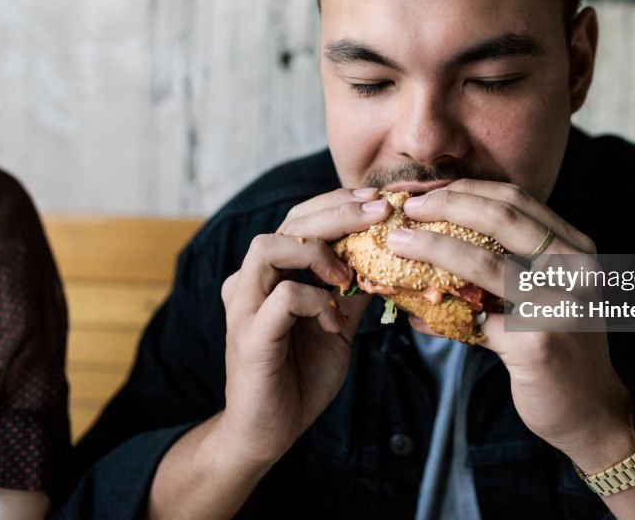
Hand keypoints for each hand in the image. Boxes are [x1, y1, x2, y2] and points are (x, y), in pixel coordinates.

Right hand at [217, 187, 390, 466]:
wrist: (268, 432)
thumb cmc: (300, 376)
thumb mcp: (338, 324)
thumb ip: (352, 291)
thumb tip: (389, 258)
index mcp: (271, 273)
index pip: (301, 218)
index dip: (339, 204)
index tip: (380, 201)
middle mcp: (251, 281)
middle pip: (289, 223)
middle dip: (338, 212)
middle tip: (379, 213)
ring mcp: (244, 306)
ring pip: (269, 247)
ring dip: (317, 252)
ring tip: (346, 275)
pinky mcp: (248, 335)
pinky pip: (282, 298)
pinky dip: (315, 301)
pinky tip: (332, 322)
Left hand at [386, 180, 634, 469]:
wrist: (592, 412)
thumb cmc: (562, 348)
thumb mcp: (546, 294)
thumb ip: (508, 265)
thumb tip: (437, 236)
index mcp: (577, 249)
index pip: (518, 200)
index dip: (469, 189)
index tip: (428, 191)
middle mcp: (576, 270)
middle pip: (503, 217)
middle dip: (448, 205)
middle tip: (409, 207)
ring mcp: (560, 305)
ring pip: (485, 263)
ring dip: (433, 247)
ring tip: (398, 242)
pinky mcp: (537, 342)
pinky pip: (474, 320)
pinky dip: (437, 314)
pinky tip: (411, 312)